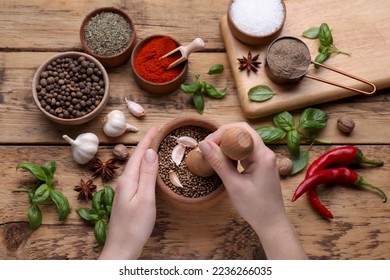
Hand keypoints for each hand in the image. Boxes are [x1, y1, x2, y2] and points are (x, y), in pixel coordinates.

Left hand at [99, 126, 159, 259]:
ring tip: (156, 144)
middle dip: (147, 143)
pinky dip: (145, 166)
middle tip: (159, 132)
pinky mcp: (128, 197)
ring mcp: (125, 190)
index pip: (138, 153)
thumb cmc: (135, 226)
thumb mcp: (145, 198)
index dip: (148, 139)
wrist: (122, 248)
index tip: (158, 126)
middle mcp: (124, 181)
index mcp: (128, 179)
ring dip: (145, 153)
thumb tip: (150, 151)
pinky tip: (149, 167)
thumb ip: (147, 174)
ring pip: (136, 165)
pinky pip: (137, 174)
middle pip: (136, 157)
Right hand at [199, 122, 306, 258]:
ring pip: (243, 142)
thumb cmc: (255, 207)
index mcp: (263, 155)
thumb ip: (218, 162)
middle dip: (223, 136)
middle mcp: (265, 153)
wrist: (271, 224)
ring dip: (226, 145)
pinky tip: (222, 161)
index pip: (242, 130)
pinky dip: (232, 154)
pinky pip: (244, 152)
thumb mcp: (233, 184)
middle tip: (207, 147)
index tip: (207, 143)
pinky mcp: (260, 166)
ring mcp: (264, 159)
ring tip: (211, 153)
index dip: (222, 132)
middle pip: (243, 133)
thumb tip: (203, 144)